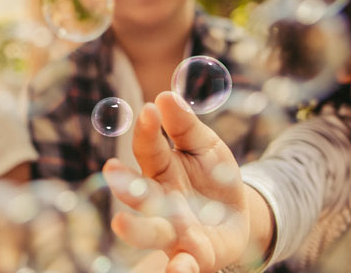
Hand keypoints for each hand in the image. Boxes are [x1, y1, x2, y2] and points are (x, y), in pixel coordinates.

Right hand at [104, 92, 249, 272]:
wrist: (238, 219)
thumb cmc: (213, 179)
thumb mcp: (207, 147)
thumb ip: (187, 127)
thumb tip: (166, 95)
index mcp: (161, 170)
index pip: (148, 149)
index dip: (146, 130)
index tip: (148, 111)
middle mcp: (161, 203)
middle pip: (139, 195)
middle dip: (125, 185)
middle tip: (111, 171)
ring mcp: (175, 232)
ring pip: (151, 233)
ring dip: (135, 230)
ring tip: (121, 224)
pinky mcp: (194, 257)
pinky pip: (183, 266)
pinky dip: (179, 270)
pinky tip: (179, 269)